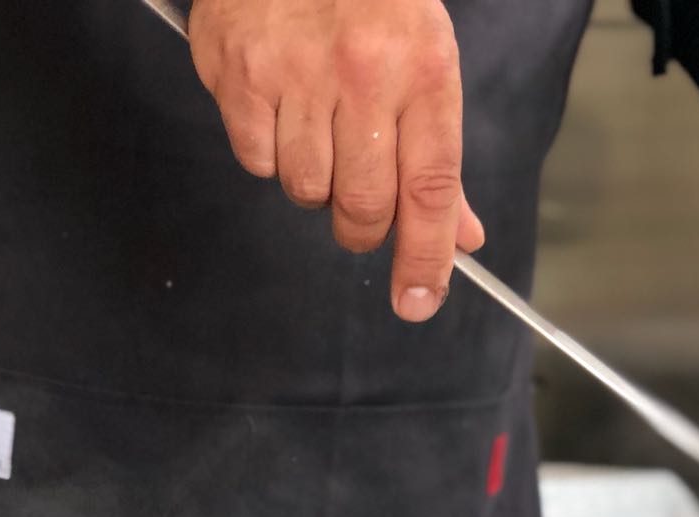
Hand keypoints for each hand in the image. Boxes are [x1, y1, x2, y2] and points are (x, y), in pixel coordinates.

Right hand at [188, 0, 483, 321]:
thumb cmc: (376, 3)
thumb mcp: (428, 67)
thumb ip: (439, 161)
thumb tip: (460, 239)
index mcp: (423, 77)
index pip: (429, 192)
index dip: (424, 259)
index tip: (417, 304)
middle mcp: (363, 77)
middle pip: (364, 206)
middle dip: (363, 227)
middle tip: (361, 209)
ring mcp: (296, 74)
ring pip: (307, 190)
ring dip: (317, 186)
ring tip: (320, 134)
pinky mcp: (239, 72)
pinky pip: (257, 160)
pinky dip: (270, 155)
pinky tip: (281, 112)